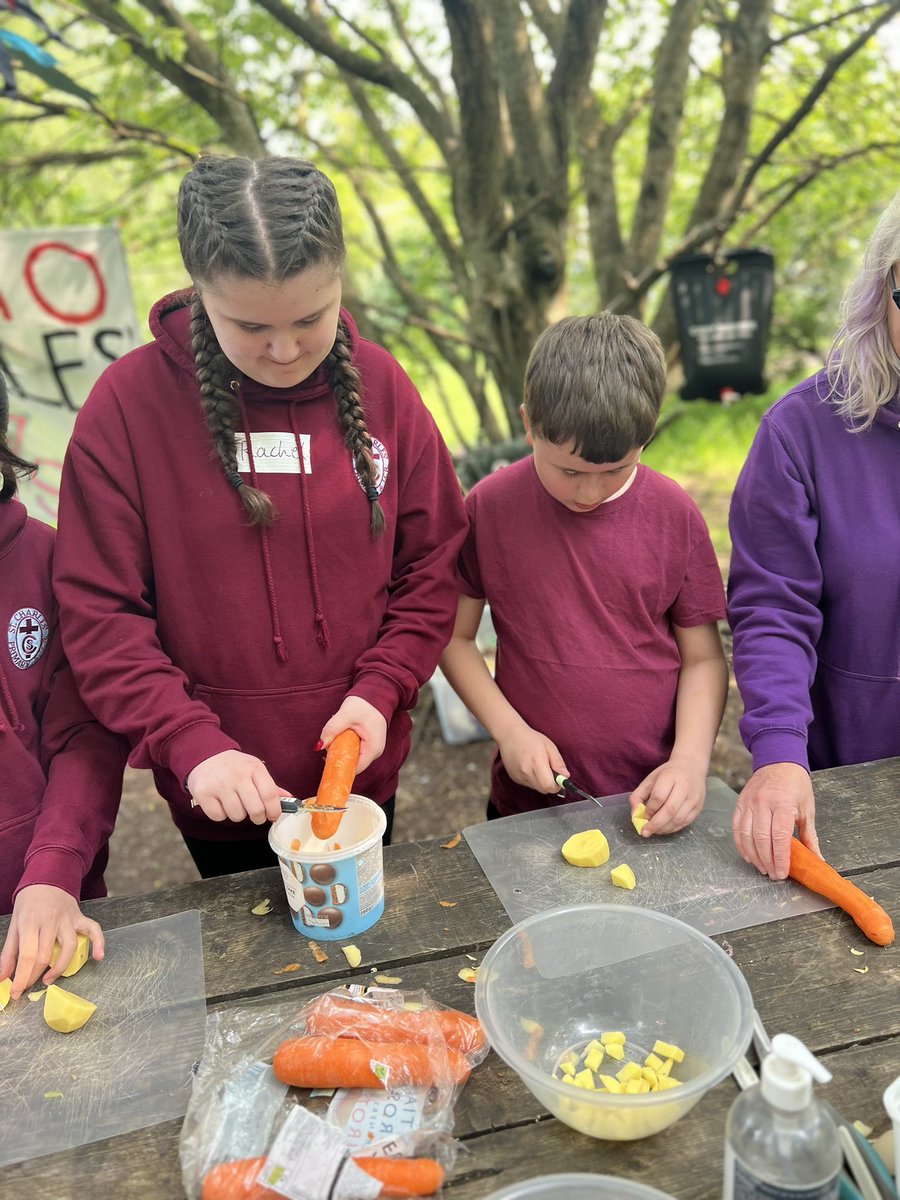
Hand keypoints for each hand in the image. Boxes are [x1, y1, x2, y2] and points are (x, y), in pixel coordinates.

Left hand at [0, 885, 103, 999]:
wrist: (47, 879)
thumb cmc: (29, 904)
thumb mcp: (14, 924)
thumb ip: (9, 952)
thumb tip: (3, 978)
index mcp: (30, 921)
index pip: (28, 955)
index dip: (22, 977)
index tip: (17, 992)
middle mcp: (51, 920)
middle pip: (46, 954)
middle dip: (35, 976)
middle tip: (28, 986)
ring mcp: (68, 918)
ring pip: (69, 947)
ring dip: (60, 968)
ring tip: (49, 979)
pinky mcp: (80, 917)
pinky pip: (94, 929)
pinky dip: (99, 943)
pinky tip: (98, 957)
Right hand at [186, 750, 287, 823]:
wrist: (205, 756)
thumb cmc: (235, 767)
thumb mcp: (254, 769)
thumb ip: (271, 786)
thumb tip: (290, 799)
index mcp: (254, 768)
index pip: (270, 795)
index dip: (274, 810)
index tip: (273, 816)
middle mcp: (237, 775)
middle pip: (255, 810)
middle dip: (258, 818)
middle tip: (256, 815)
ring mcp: (219, 785)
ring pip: (237, 816)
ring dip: (238, 815)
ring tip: (235, 804)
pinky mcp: (203, 794)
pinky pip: (219, 817)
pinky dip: (221, 815)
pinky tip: (220, 803)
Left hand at [321, 696, 387, 772]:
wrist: (377, 692)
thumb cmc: (365, 703)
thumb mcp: (346, 714)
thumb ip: (331, 730)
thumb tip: (318, 746)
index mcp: (373, 749)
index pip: (355, 769)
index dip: (340, 767)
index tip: (325, 762)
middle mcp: (375, 752)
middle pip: (353, 763)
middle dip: (338, 757)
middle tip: (328, 744)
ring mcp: (373, 748)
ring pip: (353, 756)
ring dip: (341, 749)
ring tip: (335, 736)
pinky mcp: (369, 743)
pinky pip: (355, 749)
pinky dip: (346, 745)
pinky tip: (342, 734)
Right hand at [496, 721, 568, 793]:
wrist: (510, 735)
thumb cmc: (531, 739)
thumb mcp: (549, 746)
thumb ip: (558, 762)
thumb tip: (565, 776)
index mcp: (537, 762)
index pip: (549, 786)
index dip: (557, 786)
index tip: (560, 779)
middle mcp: (526, 772)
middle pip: (543, 790)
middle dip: (550, 784)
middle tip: (550, 771)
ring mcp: (519, 776)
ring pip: (536, 788)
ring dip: (541, 782)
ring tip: (538, 767)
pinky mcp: (514, 778)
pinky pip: (529, 785)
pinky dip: (533, 780)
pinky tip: (530, 768)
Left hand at [630, 756, 707, 834]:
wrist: (691, 767)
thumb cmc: (667, 775)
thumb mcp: (649, 780)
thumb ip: (638, 796)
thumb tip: (635, 816)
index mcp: (670, 777)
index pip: (659, 796)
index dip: (650, 809)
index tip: (644, 815)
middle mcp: (684, 787)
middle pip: (670, 810)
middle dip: (656, 824)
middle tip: (645, 832)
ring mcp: (694, 798)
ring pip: (678, 819)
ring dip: (664, 828)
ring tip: (654, 831)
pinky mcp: (698, 807)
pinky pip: (685, 822)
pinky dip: (673, 829)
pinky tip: (664, 829)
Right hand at [732, 762, 817, 879]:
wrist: (778, 761)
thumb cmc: (796, 785)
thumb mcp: (807, 809)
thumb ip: (809, 836)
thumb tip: (817, 859)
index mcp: (783, 804)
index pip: (779, 837)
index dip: (780, 858)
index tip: (782, 873)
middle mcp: (763, 803)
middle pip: (761, 839)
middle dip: (767, 861)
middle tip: (772, 874)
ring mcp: (749, 803)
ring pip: (746, 835)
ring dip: (753, 855)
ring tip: (762, 867)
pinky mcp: (740, 803)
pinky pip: (736, 828)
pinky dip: (741, 844)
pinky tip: (748, 855)